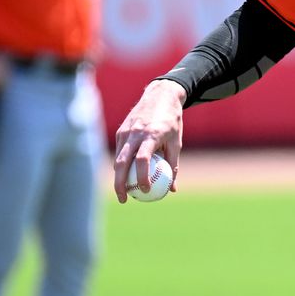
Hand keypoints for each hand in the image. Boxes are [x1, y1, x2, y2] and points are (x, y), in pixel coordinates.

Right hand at [113, 79, 185, 202]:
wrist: (160, 95)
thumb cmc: (172, 121)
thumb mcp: (176, 142)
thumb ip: (173, 165)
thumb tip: (171, 188)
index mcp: (151, 135)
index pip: (142, 160)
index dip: (142, 177)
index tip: (145, 191)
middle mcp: (135, 133)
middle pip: (122, 163)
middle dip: (120, 184)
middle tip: (124, 200)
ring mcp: (125, 131)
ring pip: (118, 159)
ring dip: (119, 177)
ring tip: (124, 192)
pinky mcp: (120, 131)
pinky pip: (119, 152)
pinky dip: (121, 165)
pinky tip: (125, 176)